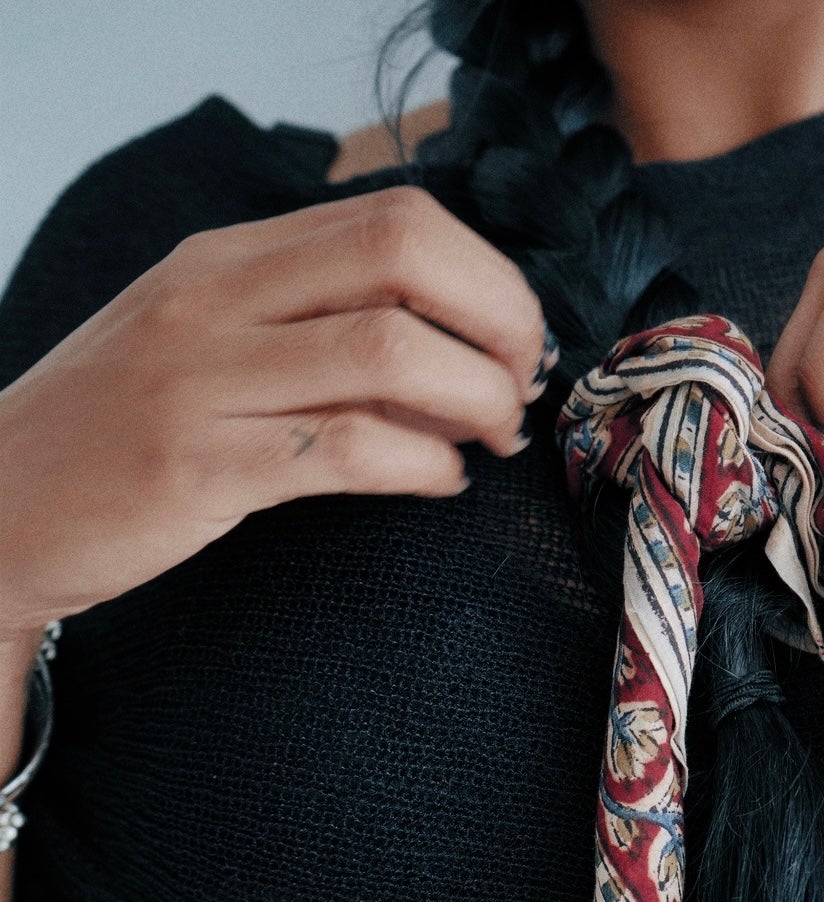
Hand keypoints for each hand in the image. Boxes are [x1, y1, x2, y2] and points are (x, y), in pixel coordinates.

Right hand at [0, 185, 551, 637]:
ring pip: (389, 351)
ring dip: (475, 398)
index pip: (394, 217)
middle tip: (519, 389)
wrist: (2, 509)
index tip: (512, 340)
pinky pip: (348, 449)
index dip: (485, 276)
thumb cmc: (124, 435)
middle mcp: (215, 299)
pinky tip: (438, 481)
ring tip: (487, 440)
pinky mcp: (200, 468)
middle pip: (404, 255)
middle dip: (498, 321)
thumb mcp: (210, 349)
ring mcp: (204, 380)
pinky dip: (422, 465)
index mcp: (225, 258)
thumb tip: (457, 349)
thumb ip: (316, 332)